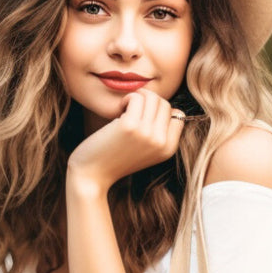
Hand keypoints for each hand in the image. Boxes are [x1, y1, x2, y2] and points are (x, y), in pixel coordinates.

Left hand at [67, 90, 185, 193]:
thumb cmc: (116, 159)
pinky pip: (136, 97)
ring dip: (137, 98)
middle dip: (148, 102)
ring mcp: (147, 134)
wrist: (92, 175)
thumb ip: (160, 133)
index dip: (161, 112)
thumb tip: (170, 107)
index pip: (178, 115)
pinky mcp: (130, 126)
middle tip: (131, 113)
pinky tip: (118, 112)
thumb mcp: (146, 151)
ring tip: (125, 111)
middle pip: (165, 103)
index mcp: (168, 150)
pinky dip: (127, 99)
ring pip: (152, 97)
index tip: (145, 119)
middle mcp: (161, 142)